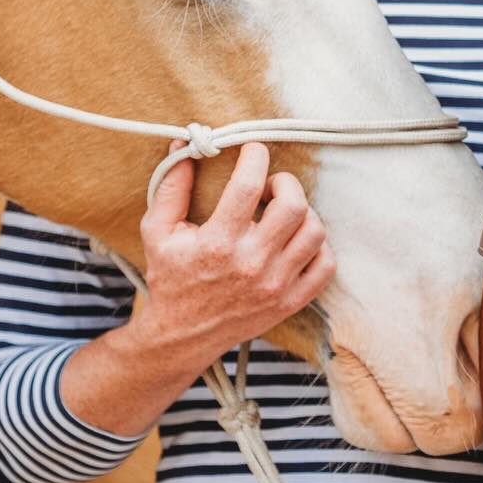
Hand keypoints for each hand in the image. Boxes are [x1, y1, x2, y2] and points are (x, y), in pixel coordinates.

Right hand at [133, 141, 334, 374]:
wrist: (180, 337)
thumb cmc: (170, 278)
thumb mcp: (157, 231)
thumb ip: (171, 186)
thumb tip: (185, 145)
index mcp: (217, 244)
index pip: (249, 186)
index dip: (255, 157)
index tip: (253, 150)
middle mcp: (251, 265)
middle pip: (292, 206)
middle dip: (285, 183)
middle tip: (271, 185)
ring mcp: (275, 286)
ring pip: (314, 232)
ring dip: (303, 212)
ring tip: (282, 212)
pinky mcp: (290, 302)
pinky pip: (325, 266)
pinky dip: (317, 246)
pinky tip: (295, 240)